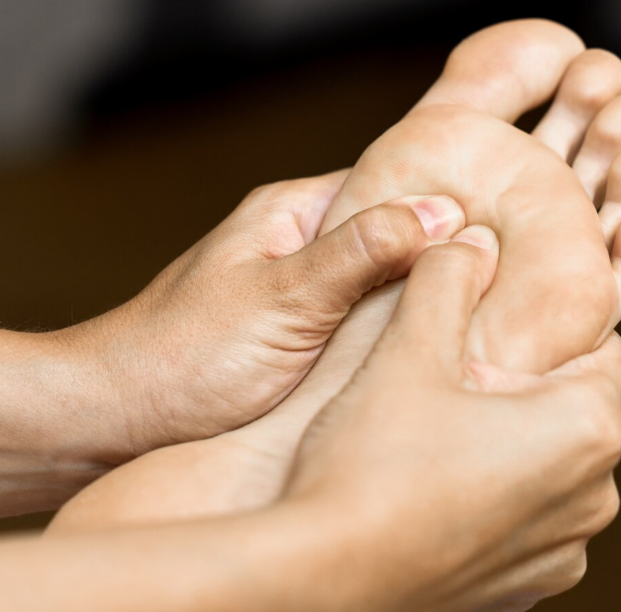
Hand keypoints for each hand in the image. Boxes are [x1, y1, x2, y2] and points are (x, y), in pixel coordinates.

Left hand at [60, 173, 467, 454]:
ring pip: (378, 288)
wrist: (115, 419)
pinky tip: (421, 360)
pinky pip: (359, 330)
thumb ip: (360, 253)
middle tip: (504, 289)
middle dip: (440, 260)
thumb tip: (442, 211)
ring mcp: (299, 296)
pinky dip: (389, 340)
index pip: (391, 184)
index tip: (505, 232)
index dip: (448, 205)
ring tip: (477, 327)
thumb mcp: (282, 298)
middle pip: (391, 238)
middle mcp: (299, 247)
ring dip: (415, 305)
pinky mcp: (297, 343)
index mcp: (293, 213)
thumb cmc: (183, 356)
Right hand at [284, 237, 620, 611]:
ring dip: (509, 448)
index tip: (499, 322)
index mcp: (584, 428)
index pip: (601, 350)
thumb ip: (445, 281)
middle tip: (455, 374)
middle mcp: (590, 499)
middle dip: (525, 388)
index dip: (549, 328)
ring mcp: (555, 556)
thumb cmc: (370, 462)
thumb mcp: (405, 350)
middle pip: (571, 414)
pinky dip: (489, 503)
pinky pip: (519, 528)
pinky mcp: (515, 594)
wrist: (319, 579)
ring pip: (546, 473)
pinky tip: (426, 491)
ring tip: (434, 434)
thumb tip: (469, 240)